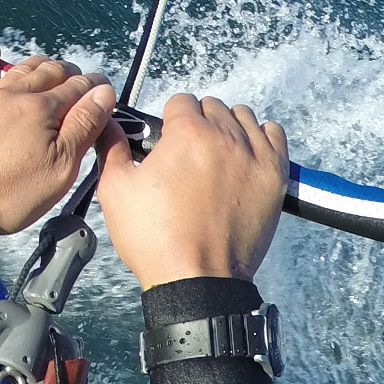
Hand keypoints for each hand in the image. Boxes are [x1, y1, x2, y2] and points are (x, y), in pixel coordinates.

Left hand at [0, 47, 116, 234]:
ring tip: (51, 64)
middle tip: (80, 78)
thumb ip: (82, 127)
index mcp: (43, 110)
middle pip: (49, 73)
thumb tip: (103, 93)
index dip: (94, 87)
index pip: (77, 89)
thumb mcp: (59, 168)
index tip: (105, 89)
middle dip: (69, 73)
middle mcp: (16, 95)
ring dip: (38, 64)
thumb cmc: (10, 192)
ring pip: (19, 70)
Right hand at [96, 93, 287, 287]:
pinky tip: (247, 153)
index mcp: (186, 133)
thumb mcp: (116, 190)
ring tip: (217, 156)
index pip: (180, 101)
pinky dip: (262, 137)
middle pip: (212, 107)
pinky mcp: (274, 177)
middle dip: (198, 123)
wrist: (198, 282)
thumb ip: (111, 147)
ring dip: (228, 127)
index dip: (169, 121)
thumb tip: (108, 124)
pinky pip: (275, 135)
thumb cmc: (157, 240)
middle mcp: (224, 137)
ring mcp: (254, 156)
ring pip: (243, 117)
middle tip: (188, 154)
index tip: (167, 142)